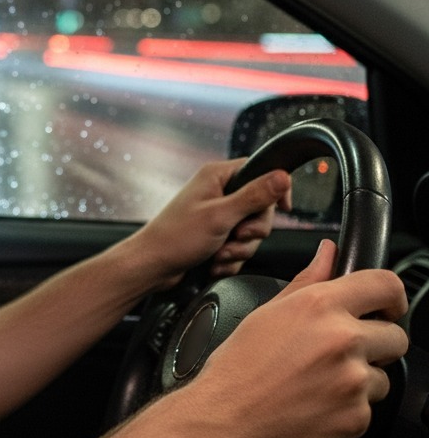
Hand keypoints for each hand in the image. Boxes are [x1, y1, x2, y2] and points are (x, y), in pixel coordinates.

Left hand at [130, 158, 291, 289]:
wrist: (153, 266)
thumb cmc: (176, 237)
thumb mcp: (221, 215)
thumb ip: (254, 196)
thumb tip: (282, 177)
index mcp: (217, 176)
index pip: (260, 170)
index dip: (274, 189)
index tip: (283, 209)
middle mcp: (218, 191)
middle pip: (260, 207)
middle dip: (252, 230)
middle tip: (237, 236)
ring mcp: (217, 214)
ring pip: (252, 231)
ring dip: (240, 249)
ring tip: (219, 253)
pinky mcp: (216, 235)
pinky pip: (240, 247)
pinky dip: (231, 258)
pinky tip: (215, 262)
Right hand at [188, 239, 408, 437]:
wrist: (225, 420)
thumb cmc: (237, 367)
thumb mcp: (266, 312)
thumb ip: (307, 280)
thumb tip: (328, 253)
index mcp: (319, 305)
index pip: (386, 285)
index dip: (390, 296)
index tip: (385, 307)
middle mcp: (342, 339)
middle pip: (397, 335)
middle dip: (376, 343)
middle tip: (342, 351)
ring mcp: (354, 381)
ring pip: (383, 376)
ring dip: (361, 379)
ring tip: (318, 382)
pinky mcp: (357, 418)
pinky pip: (368, 408)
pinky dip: (348, 408)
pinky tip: (315, 404)